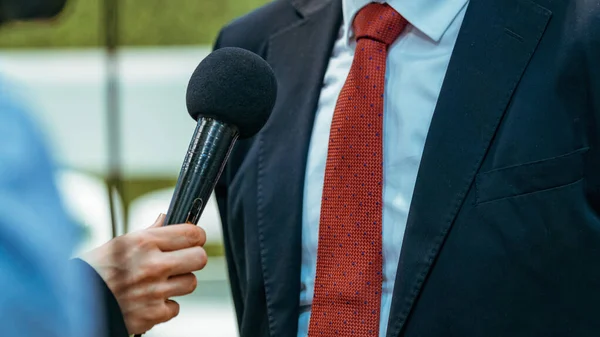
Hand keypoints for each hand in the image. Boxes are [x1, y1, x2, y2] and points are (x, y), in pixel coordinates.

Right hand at [81, 214, 206, 334]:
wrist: (75, 305)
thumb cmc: (95, 271)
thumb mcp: (119, 243)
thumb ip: (149, 232)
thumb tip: (167, 219)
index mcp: (145, 242)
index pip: (193, 234)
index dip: (196, 236)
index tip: (193, 239)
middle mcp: (153, 265)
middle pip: (200, 258)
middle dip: (192, 259)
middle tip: (181, 261)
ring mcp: (155, 291)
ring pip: (191, 283)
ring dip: (179, 283)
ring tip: (160, 282)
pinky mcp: (153, 314)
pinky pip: (175, 307)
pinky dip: (165, 306)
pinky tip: (149, 300)